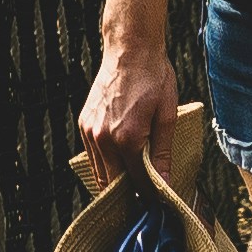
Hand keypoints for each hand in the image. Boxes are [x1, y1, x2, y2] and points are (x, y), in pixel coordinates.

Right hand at [79, 24, 182, 186]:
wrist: (130, 48)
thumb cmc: (153, 77)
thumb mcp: (167, 115)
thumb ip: (163, 152)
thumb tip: (164, 182)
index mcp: (127, 139)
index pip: (136, 182)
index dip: (147, 195)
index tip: (156, 202)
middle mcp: (103, 138)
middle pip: (113, 183)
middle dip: (129, 193)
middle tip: (144, 197)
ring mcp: (90, 131)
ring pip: (99, 172)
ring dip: (114, 180)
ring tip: (132, 182)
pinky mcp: (84, 123)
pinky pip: (92, 155)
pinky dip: (105, 163)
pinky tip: (119, 161)